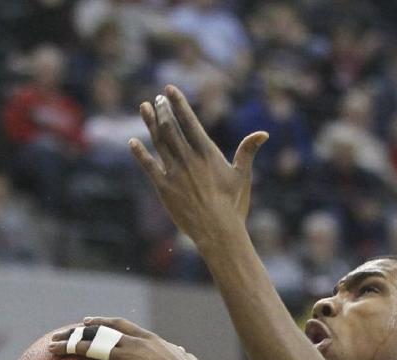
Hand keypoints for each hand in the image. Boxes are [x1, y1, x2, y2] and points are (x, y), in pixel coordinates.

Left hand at [49, 319, 199, 359]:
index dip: (99, 322)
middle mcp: (131, 343)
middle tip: (57, 335)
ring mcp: (126, 358)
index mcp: (145, 338)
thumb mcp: (186, 359)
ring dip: (68, 348)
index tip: (86, 322)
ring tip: (51, 350)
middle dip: (74, 332)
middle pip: (96, 332)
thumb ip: (181, 354)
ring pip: (89, 349)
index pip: (117, 324)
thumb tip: (187, 355)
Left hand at [130, 85, 266, 247]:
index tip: (169, 89)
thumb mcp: (242, 176)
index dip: (178, 103)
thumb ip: (247, 151)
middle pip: (171, 127)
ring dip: (150, 122)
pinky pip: (149, 166)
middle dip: (163, 109)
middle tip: (158, 98)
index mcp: (207, 153)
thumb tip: (263, 133)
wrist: (218, 232)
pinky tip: (133, 141)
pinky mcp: (164, 188)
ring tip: (144, 107)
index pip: (189, 121)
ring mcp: (175, 173)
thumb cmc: (233, 205)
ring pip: (158, 141)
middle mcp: (188, 159)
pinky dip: (140, 153)